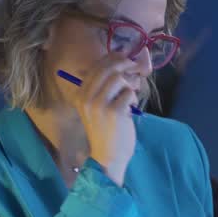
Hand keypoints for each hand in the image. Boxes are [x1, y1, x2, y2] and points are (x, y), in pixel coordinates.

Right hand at [76, 60, 139, 185]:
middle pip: (109, 67)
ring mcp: (99, 104)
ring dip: (130, 85)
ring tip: (130, 96)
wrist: (107, 158)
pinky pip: (129, 93)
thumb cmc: (106, 132)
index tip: (127, 60)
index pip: (97, 66)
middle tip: (136, 70)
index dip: (115, 58)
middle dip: (126, 65)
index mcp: (81, 94)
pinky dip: (133, 98)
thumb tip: (123, 61)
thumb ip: (105, 87)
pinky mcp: (114, 112)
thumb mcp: (98, 108)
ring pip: (120, 78)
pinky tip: (130, 109)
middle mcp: (87, 97)